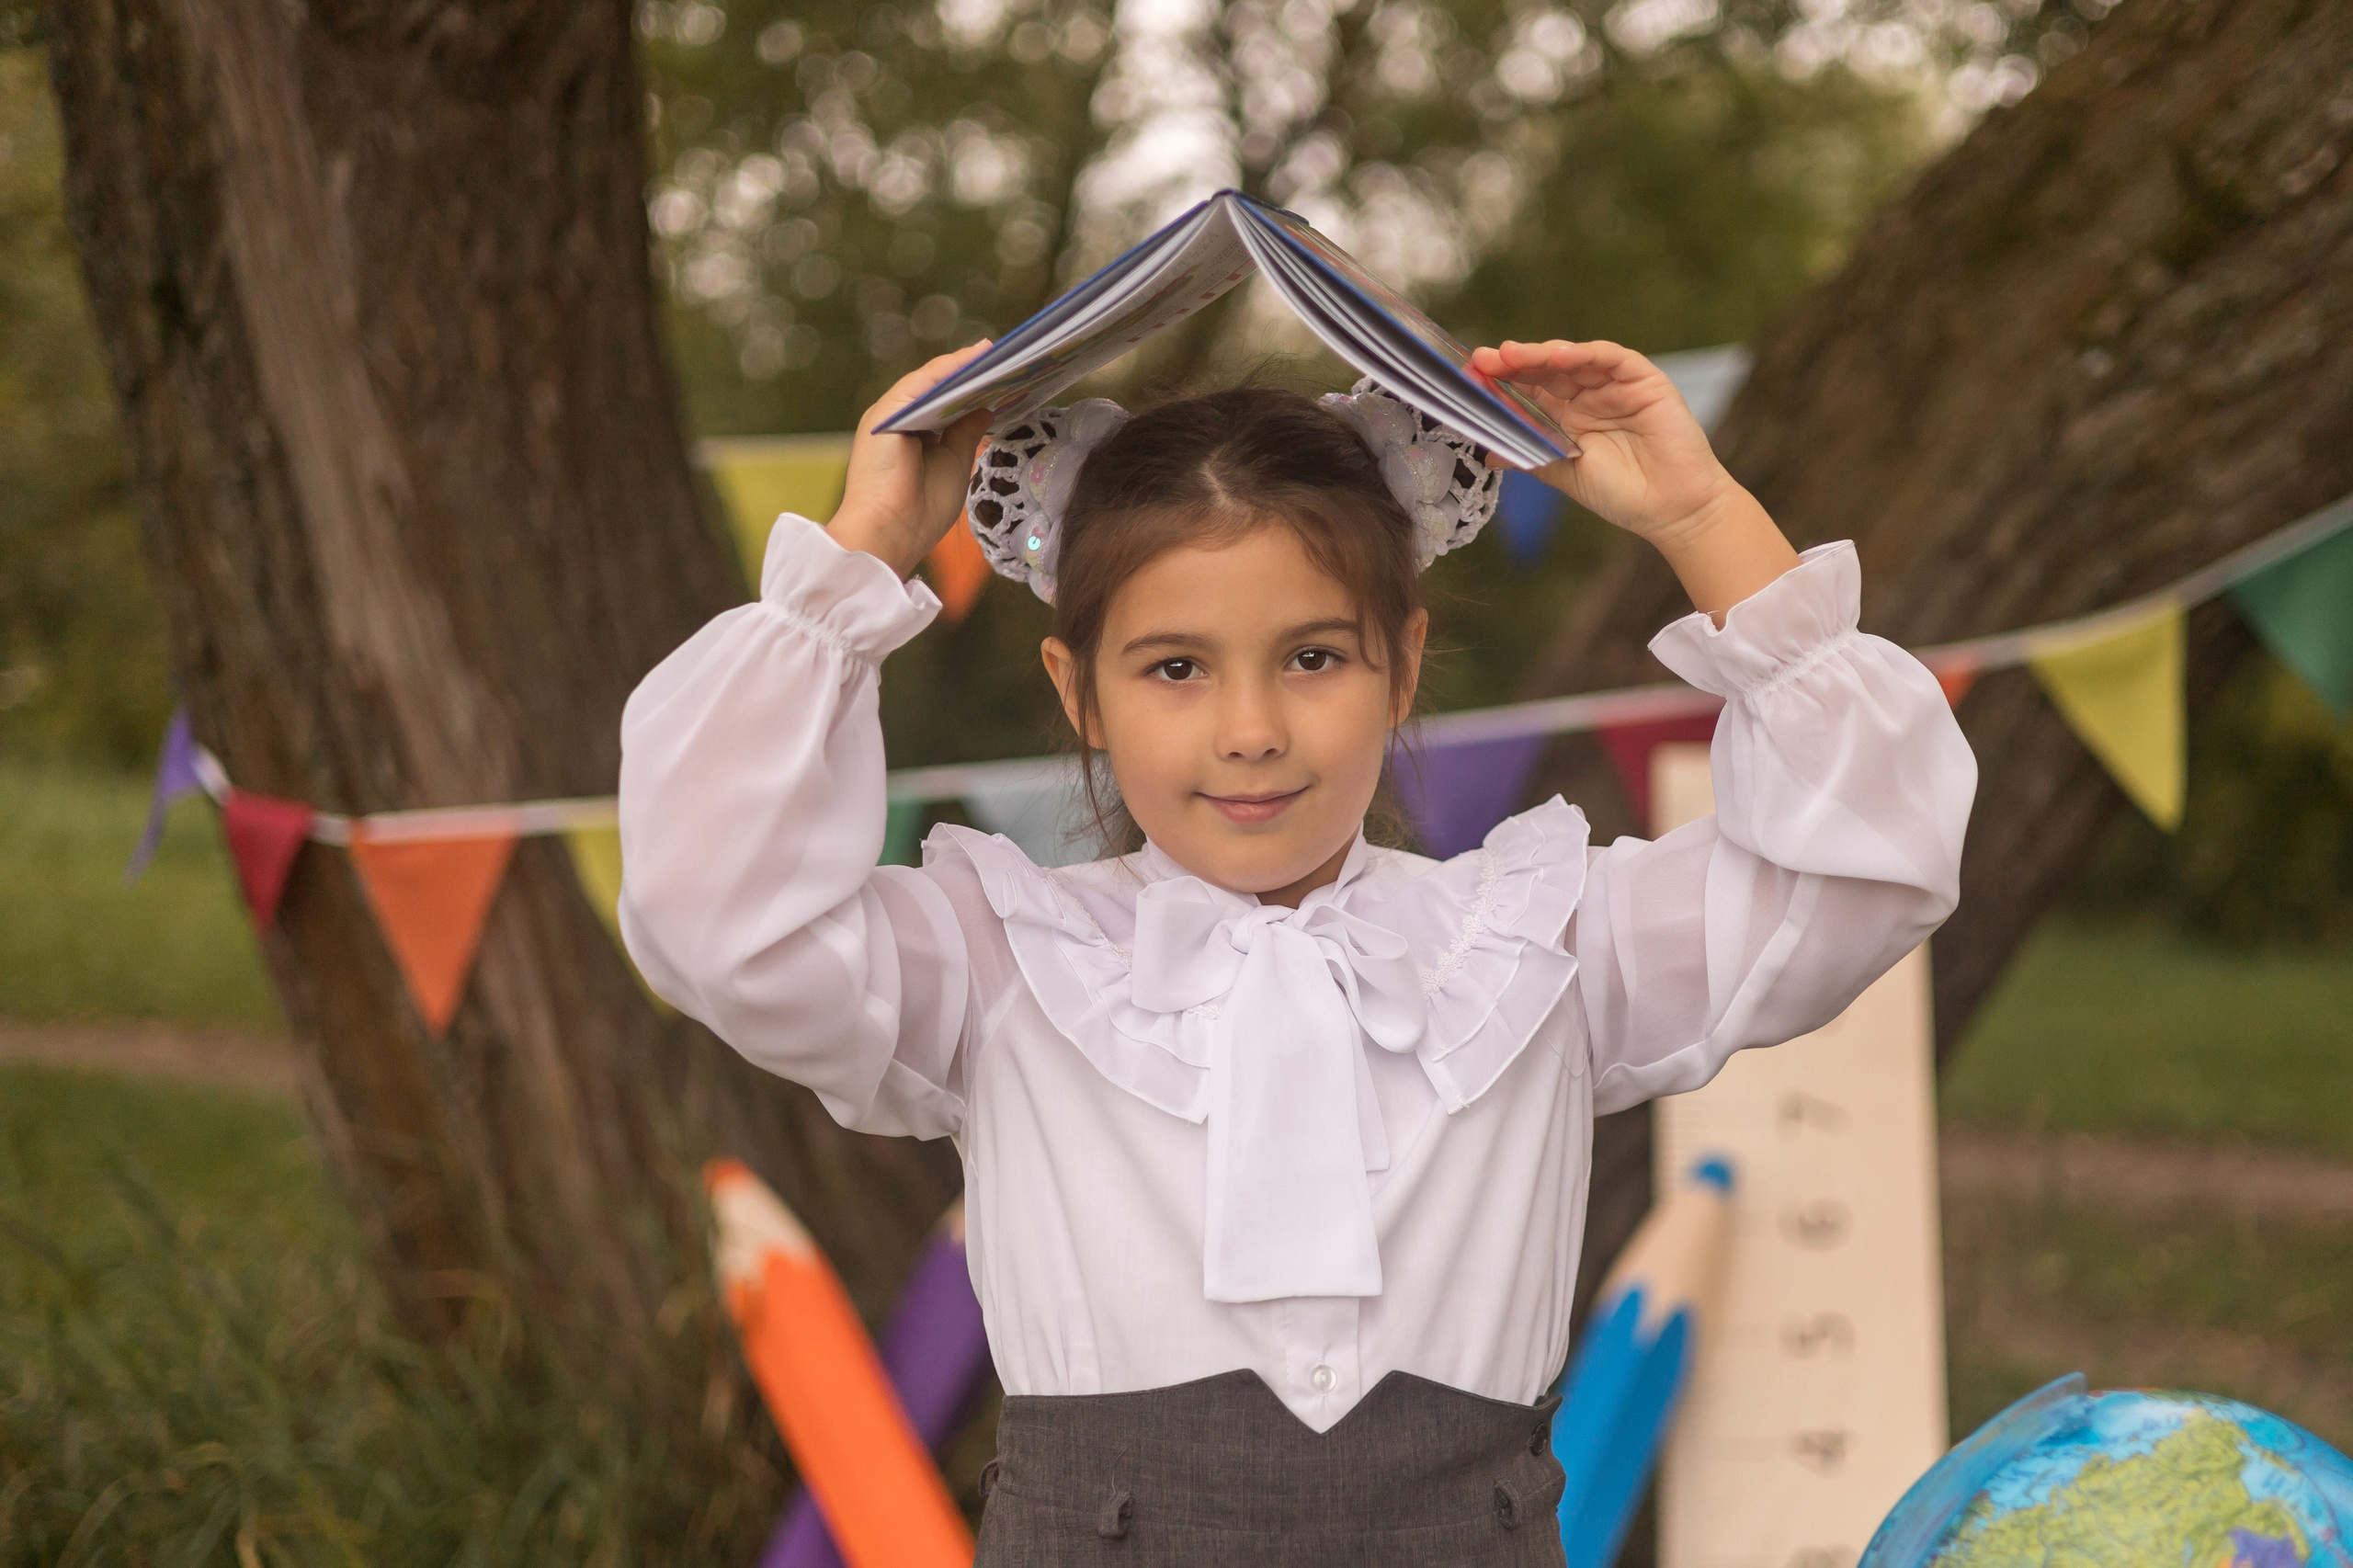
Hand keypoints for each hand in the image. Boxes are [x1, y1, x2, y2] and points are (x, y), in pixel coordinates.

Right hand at [827, 342, 996, 576]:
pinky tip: (974, 358)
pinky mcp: (885, 413)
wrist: (889, 534)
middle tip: (1007, 356)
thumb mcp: (955, 464)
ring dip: (963, 364)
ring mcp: (889, 415)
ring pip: (930, 381)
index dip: (974, 388)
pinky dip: (947, 369)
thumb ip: (966, 433)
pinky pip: (920, 383)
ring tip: (995, 351)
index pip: (945, 403)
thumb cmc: (921, 511)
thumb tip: (986, 407)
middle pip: (938, 388)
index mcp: (913, 435)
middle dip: (971, 372)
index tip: (1005, 376)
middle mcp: (899, 420)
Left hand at [1471, 339, 1730, 546]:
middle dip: (1513, 364)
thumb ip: (1530, 456)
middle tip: (1483, 361)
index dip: (1502, 383)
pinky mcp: (1644, 381)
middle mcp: (1589, 396)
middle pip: (1546, 370)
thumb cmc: (1622, 495)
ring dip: (1541, 354)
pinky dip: (1585, 353)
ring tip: (1510, 355)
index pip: (1530, 391)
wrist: (1671, 510)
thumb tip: (1485, 452)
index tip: (1471, 379)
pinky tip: (1559, 355)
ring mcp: (1615, 386)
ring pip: (1574, 359)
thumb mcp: (1565, 474)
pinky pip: (1612, 358)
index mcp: (1569, 417)